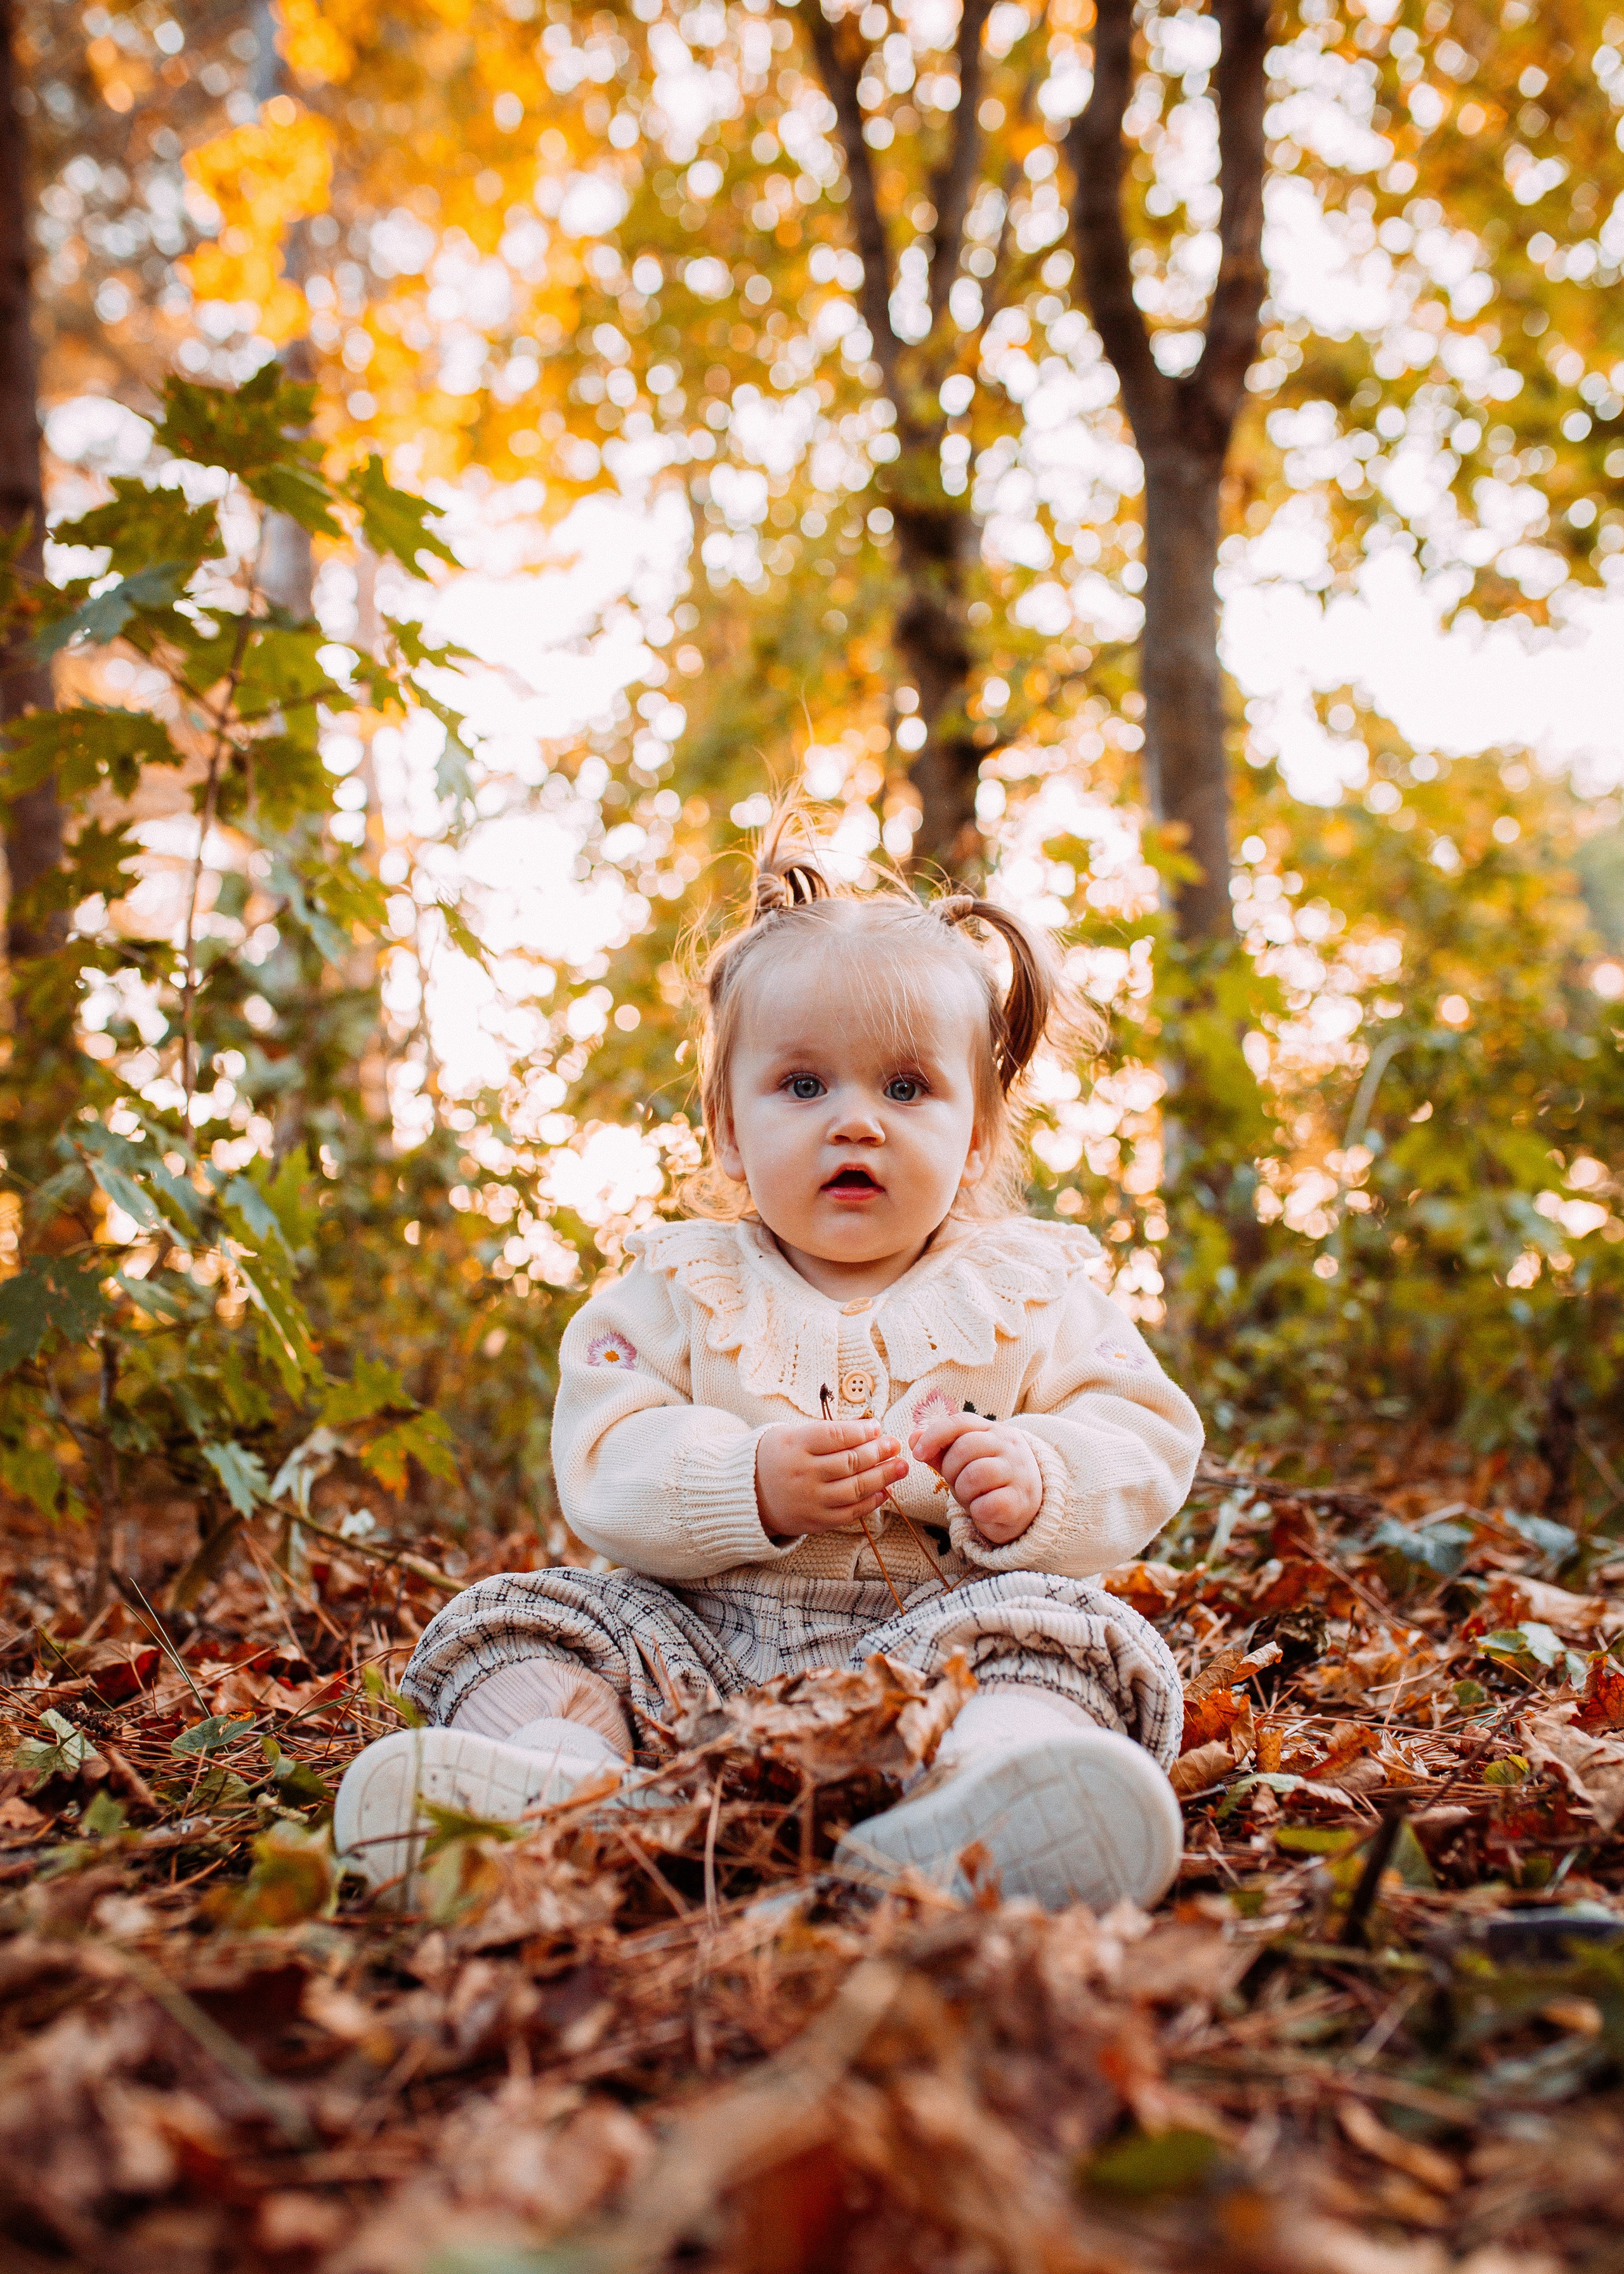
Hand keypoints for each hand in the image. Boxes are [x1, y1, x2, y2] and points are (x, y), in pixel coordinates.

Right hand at [756, 1418, 907, 1539]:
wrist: (748, 1494)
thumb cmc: (777, 1457)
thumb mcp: (793, 1434)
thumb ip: (829, 1430)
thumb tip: (867, 1424)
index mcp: (795, 1445)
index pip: (835, 1436)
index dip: (861, 1431)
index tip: (877, 1428)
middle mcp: (802, 1473)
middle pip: (849, 1462)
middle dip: (878, 1452)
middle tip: (895, 1445)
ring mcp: (810, 1500)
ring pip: (854, 1488)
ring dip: (883, 1477)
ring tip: (900, 1467)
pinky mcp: (816, 1521)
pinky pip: (849, 1513)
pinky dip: (870, 1502)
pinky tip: (884, 1491)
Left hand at [909, 1412, 1041, 1544]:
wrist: (1025, 1510)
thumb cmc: (988, 1482)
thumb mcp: (963, 1463)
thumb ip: (940, 1450)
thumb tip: (913, 1437)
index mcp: (994, 1431)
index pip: (962, 1422)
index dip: (935, 1435)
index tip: (918, 1454)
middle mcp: (1010, 1446)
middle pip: (966, 1448)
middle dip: (950, 1470)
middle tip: (955, 1483)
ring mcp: (1019, 1472)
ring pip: (975, 1475)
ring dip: (963, 1491)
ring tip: (971, 1496)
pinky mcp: (1021, 1501)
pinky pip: (987, 1504)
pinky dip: (977, 1510)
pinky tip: (983, 1510)